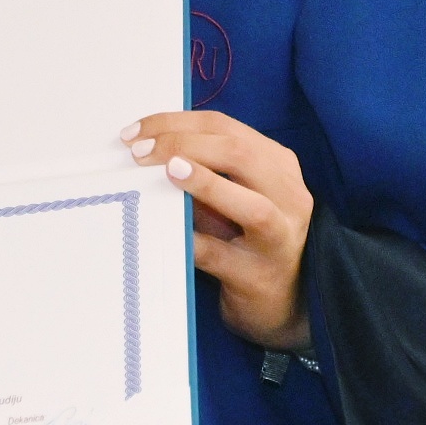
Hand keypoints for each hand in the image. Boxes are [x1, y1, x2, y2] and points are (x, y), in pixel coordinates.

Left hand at [128, 110, 312, 351]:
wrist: (282, 301)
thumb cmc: (248, 240)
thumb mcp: (231, 197)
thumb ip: (204, 171)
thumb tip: (148, 149)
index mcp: (278, 165)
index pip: (226, 128)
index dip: (178, 123)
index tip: (136, 131)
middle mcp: (288, 197)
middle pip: (240, 154)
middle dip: (184, 145)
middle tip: (140, 153)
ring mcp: (279, 240)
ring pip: (252, 207)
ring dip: (207, 184)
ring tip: (169, 171)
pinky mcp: (257, 277)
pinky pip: (220, 255)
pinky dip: (191, 239)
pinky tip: (165, 228)